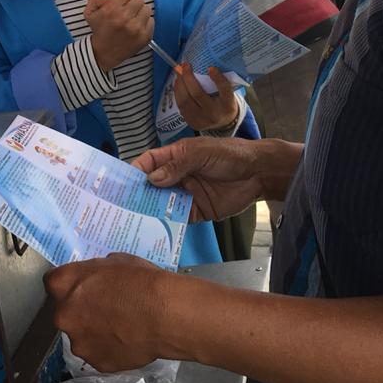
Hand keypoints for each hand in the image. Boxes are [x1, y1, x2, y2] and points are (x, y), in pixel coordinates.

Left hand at [46, 254, 173, 371]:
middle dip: (79, 310)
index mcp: (62, 284)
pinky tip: (126, 341)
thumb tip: (96, 280)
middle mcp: (63, 315)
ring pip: (80, 336)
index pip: (53, 282)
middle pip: (64, 312)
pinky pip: (98, 354)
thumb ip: (95, 272)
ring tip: (120, 327)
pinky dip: (108, 349)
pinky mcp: (96, 363)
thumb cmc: (141, 281)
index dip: (69, 284)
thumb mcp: (114, 261)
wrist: (164, 315)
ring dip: (93, 332)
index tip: (83, 286)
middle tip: (104, 308)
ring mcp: (78, 343)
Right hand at [85, 0, 152, 73]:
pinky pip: (151, 21)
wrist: (103, 53)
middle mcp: (125, 18)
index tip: (122, 1)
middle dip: (132, 2)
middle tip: (128, 9)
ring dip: (140, 11)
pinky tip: (137, 26)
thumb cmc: (99, 31)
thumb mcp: (90, 13)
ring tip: (133, 17)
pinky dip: (145, 22)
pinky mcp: (145, 37)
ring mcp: (136, 28)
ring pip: (147, 9)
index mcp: (111, 9)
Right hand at [133, 137, 267, 221]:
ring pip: (163, 203)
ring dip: (151, 210)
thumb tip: (151, 179)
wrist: (259, 174)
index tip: (123, 182)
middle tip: (124, 205)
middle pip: (153, 185)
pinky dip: (168, 222)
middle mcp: (178, 176)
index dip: (137, 170)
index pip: (150, 162)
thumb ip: (177, 166)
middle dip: (140, 194)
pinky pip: (179, 218)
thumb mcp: (201, 154)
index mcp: (176, 157)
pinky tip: (159, 228)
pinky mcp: (197, 211)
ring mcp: (187, 194)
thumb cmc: (230, 155)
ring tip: (136, 219)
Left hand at [173, 63, 240, 131]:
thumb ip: (219, 82)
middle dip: (188, 78)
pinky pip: (181, 106)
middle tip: (185, 66)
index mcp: (228, 104)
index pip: (224, 90)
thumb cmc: (224, 103)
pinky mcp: (193, 123)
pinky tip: (179, 84)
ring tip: (179, 74)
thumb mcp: (227, 94)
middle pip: (197, 94)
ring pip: (185, 100)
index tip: (210, 68)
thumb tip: (202, 65)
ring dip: (179, 85)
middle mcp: (215, 114)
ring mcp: (202, 120)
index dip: (217, 78)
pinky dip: (178, 93)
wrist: (224, 124)